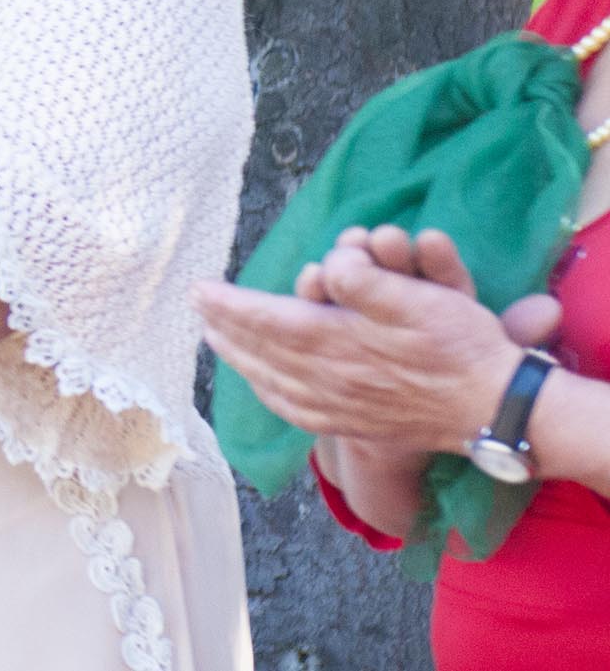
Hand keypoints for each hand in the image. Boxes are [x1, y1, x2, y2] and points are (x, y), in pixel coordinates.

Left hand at [197, 226, 530, 456]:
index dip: (230, 303)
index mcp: (338, 343)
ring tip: (216, 340)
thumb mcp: (419, 298)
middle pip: (260, 352)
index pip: (267, 320)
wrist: (496, 409)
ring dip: (239, 358)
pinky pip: (295, 411)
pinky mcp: (354, 427)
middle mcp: (328, 380)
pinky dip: (268, 393)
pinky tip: (262, 386)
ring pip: (271, 382)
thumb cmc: (461, 346)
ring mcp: (339, 409)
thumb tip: (325, 267)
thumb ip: (364, 281)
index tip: (199, 288)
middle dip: (224, 327)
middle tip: (198, 307)